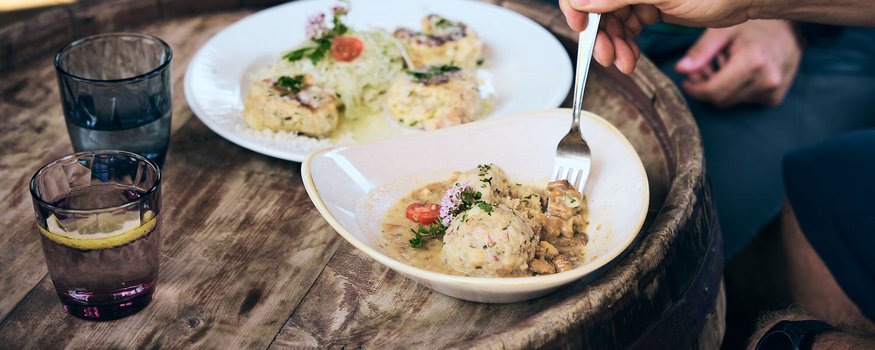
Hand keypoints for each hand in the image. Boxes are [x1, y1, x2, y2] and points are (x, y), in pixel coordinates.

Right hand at [558, 1, 659, 73]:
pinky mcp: (649, 7)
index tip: (579, 26)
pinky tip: (631, 55)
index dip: (575, 6)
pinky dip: (627, 44)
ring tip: (624, 63)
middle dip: (600, 36)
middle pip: (597, 10)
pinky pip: (628, 27)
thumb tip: (579, 3)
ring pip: (612, 22)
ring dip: (615, 46)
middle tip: (605, 56)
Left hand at [676, 20, 801, 107]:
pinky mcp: (774, 98)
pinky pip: (743, 101)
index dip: (695, 89)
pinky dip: (735, 90)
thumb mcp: (723, 30)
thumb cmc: (753, 26)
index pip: (714, 92)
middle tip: (707, 67)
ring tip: (727, 66)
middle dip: (707, 87)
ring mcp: (772, 91)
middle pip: (720, 100)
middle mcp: (766, 80)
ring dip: (722, 88)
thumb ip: (701, 51)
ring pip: (731, 102)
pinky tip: (740, 73)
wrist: (789, 30)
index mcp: (753, 62)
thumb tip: (680, 69)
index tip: (686, 81)